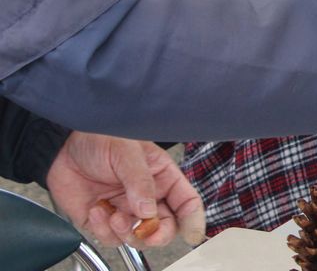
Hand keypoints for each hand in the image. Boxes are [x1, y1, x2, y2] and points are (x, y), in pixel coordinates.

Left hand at [45, 132, 204, 247]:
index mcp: (162, 177)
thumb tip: (147, 211)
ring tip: (113, 215)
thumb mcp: (126, 152)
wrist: (62, 146)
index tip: (191, 235)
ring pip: (138, 238)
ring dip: (127, 233)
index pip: (187, 202)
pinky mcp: (102, 221)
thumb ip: (139, 181)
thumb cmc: (100, 138)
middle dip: (157, 234)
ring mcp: (125, 210)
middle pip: (165, 227)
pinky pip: (109, 238)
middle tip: (145, 230)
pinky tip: (96, 209)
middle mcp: (147, 197)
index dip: (193, 220)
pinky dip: (103, 229)